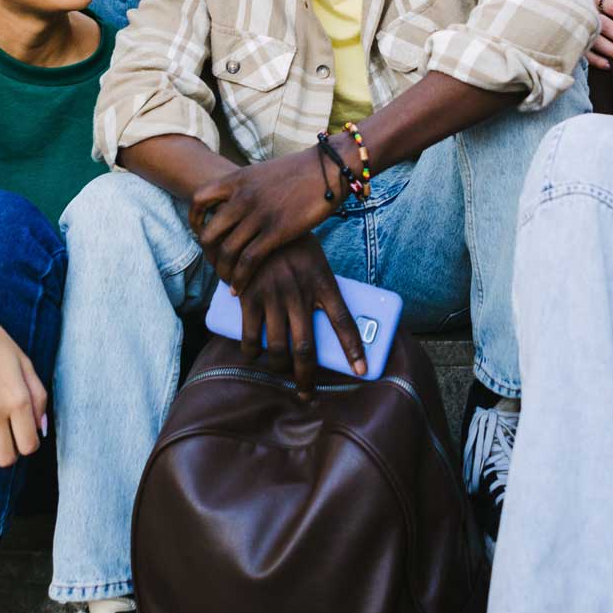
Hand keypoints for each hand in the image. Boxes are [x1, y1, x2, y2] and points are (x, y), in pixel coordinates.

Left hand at [190, 149, 335, 291]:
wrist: (329, 167)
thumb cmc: (301, 171)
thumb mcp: (264, 173)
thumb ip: (247, 188)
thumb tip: (238, 203)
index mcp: (237, 179)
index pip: (199, 199)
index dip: (194, 220)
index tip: (200, 232)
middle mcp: (242, 197)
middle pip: (208, 232)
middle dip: (208, 253)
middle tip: (216, 263)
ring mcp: (259, 214)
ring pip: (226, 250)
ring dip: (223, 271)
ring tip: (227, 281)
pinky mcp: (277, 231)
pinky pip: (248, 261)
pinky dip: (240, 278)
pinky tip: (239, 288)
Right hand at [239, 236, 366, 395]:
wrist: (258, 217)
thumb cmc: (293, 243)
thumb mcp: (315, 261)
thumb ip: (319, 290)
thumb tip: (326, 323)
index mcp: (323, 282)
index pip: (344, 321)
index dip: (354, 348)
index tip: (362, 370)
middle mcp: (299, 293)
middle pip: (306, 348)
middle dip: (307, 378)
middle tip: (307, 395)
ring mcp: (273, 296)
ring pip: (278, 348)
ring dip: (280, 369)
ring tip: (282, 374)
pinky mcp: (250, 296)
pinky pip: (251, 336)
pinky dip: (252, 352)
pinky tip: (254, 356)